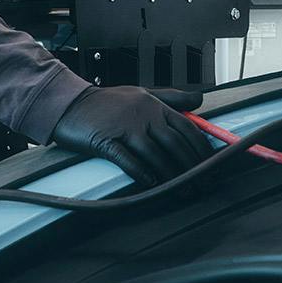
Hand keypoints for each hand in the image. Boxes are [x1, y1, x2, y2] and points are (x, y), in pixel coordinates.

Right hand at [50, 86, 213, 185]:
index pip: (187, 127)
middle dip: (192, 166)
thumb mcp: (143, 92)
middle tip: (203, 183)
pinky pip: (128, 160)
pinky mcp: (106, 141)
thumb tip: (200, 98)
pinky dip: (142, 173)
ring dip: (172, 175)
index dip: (201, 148)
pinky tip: (153, 184)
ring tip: (183, 190)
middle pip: (175, 144)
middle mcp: (143, 115)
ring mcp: (125, 128)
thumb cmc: (108, 101)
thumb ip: (173, 97)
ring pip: (156, 155)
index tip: (211, 164)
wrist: (70, 103)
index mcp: (154, 105)